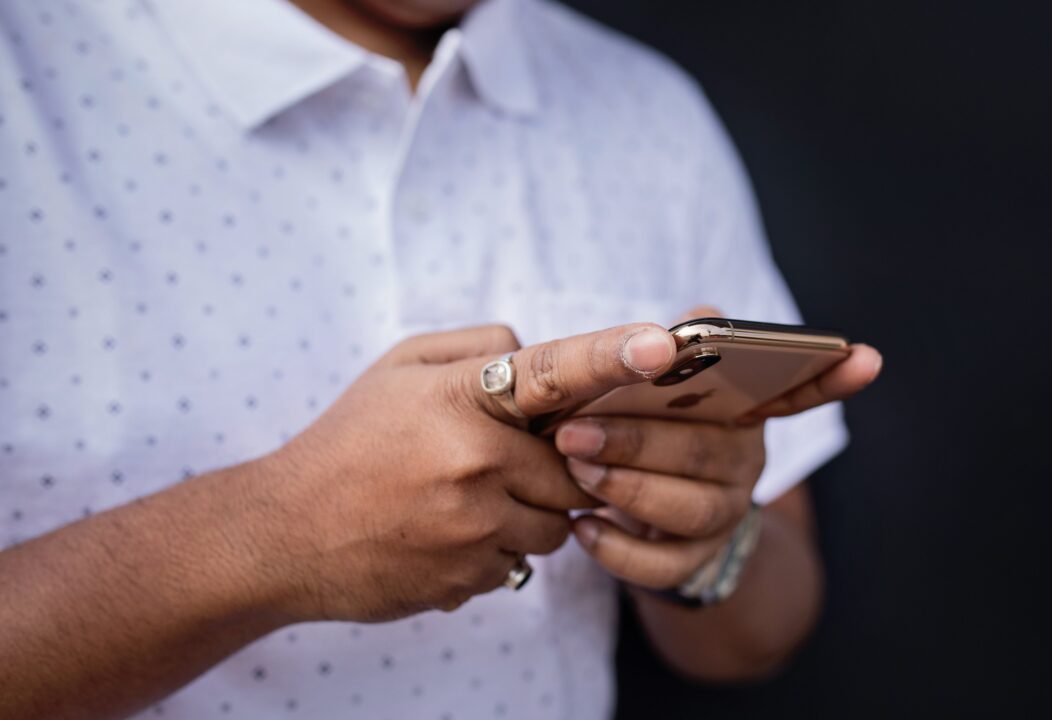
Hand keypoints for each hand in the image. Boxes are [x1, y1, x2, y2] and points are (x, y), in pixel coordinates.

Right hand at [248, 321, 678, 621]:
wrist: (282, 535)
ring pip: (555, 524)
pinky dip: (496, 552)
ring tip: (463, 501)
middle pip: (573, 469)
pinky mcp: (469, 578)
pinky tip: (444, 536)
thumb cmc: (347, 443)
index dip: (611, 356)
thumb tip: (539, 354)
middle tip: (495, 464)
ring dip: (528, 515)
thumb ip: (477, 349)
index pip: (551, 371)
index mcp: (459, 399)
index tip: (662, 345)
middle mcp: (474, 460)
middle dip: (550, 468)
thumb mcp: (397, 370)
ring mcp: (473, 525)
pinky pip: (520, 565)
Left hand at [555, 307, 882, 589]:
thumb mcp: (647, 385)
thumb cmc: (633, 426)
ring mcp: (724, 515)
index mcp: (739, 409)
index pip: (795, 390)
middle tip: (575, 432)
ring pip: (691, 509)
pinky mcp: (693, 562)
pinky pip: (664, 565)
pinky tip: (583, 527)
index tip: (864, 356)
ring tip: (575, 470)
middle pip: (708, 452)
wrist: (624, 510)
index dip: (830, 378)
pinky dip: (618, 550)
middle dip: (639, 441)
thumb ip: (675, 350)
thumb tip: (697, 318)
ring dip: (627, 489)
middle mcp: (744, 461)